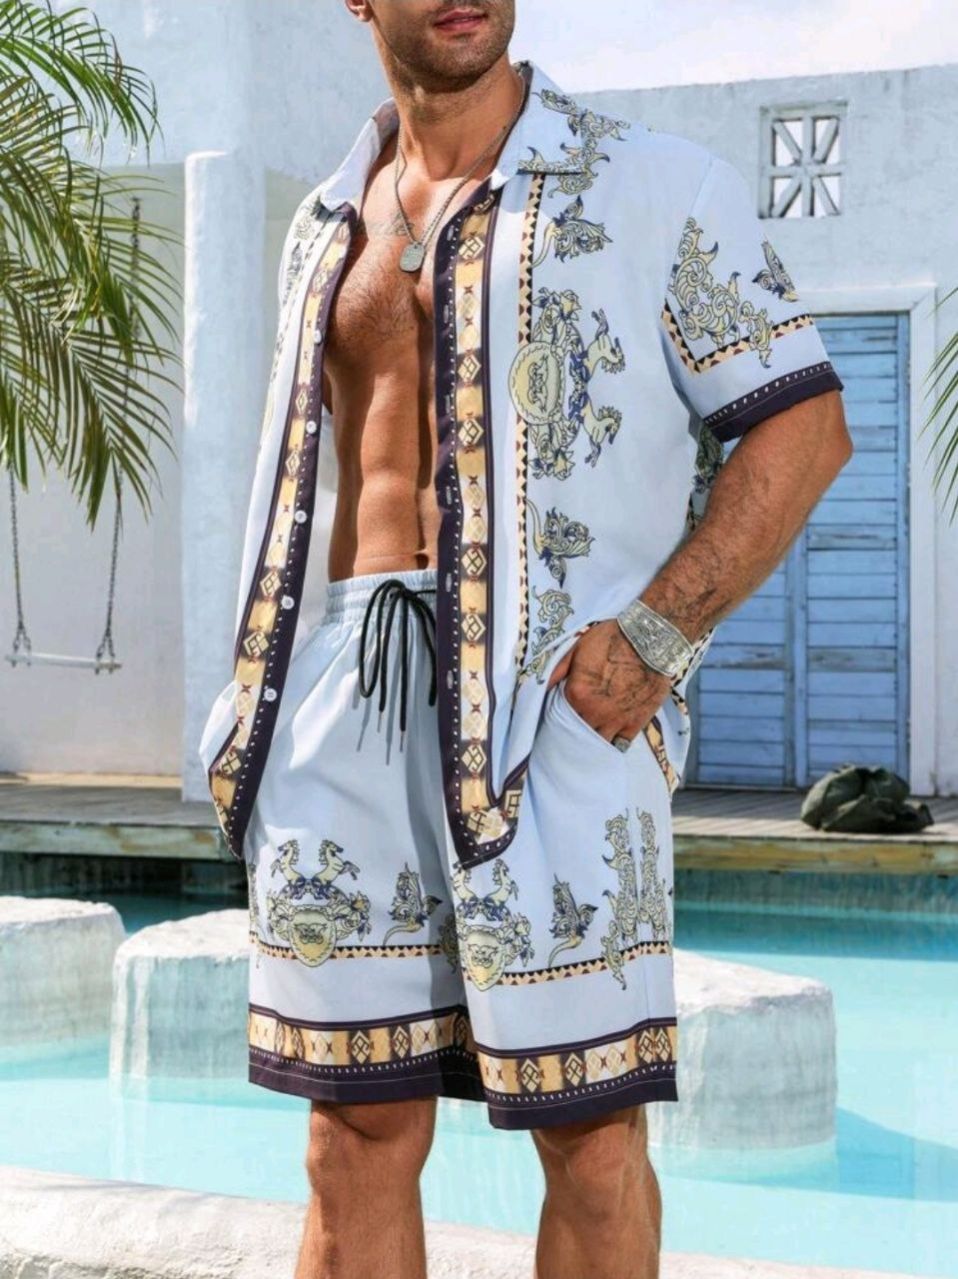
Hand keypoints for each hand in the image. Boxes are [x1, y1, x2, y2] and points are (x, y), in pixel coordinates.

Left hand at [547, 619, 671, 747]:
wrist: (649, 640)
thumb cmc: (611, 639)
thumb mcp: (577, 647)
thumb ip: (556, 669)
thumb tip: (538, 685)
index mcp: (577, 694)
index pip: (560, 717)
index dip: (560, 718)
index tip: (560, 719)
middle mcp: (594, 712)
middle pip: (577, 733)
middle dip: (574, 732)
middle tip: (574, 730)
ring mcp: (616, 720)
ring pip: (598, 741)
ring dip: (593, 739)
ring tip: (591, 736)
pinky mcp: (635, 722)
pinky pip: (621, 743)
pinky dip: (614, 742)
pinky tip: (610, 738)